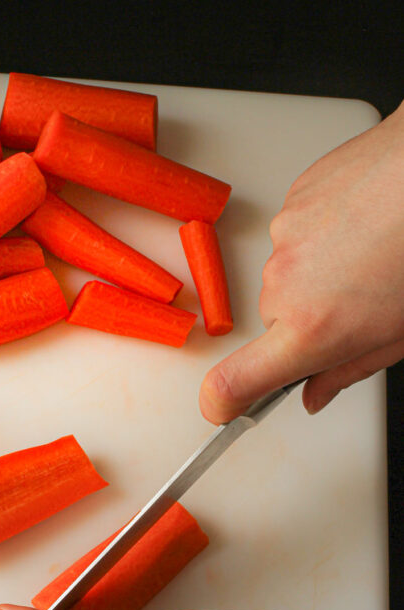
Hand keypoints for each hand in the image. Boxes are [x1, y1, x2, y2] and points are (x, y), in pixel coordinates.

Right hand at [200, 100, 403, 422]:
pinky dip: (323, 235)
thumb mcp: (397, 334)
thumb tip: (317, 392)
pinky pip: (296, 234)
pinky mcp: (292, 201)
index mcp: (312, 329)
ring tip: (369, 255)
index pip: (235, 381)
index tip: (222, 408)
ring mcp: (285, 238)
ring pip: (287, 274)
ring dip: (317, 273)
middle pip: (275, 321)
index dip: (223, 400)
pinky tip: (363, 226)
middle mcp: (286, 284)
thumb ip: (346, 371)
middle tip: (357, 304)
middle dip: (306, 320)